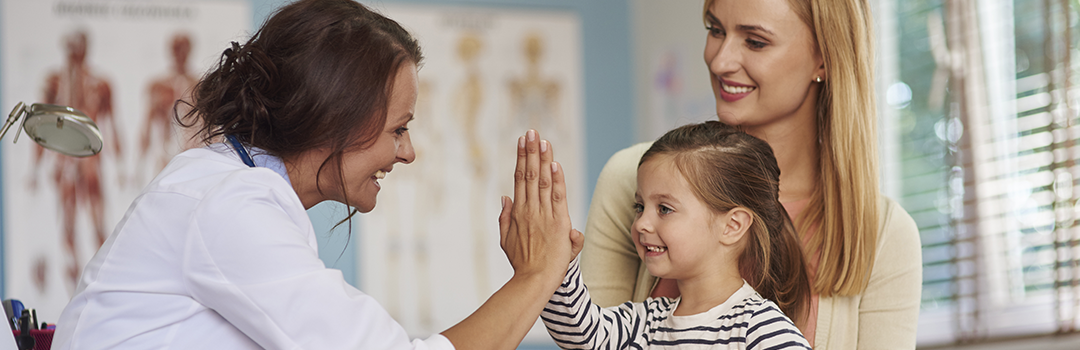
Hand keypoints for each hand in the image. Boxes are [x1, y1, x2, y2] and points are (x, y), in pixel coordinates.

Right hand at [498, 130, 576, 280]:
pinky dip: (556, 180)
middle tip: (531, 131)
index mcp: (518, 212)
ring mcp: (543, 215)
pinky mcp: (558, 223)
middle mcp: (529, 210)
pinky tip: (554, 164)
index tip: (523, 142)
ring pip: (541, 182)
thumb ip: (505, 218)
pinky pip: (556, 197)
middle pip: (529, 174)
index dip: (522, 158)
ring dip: (542, 159)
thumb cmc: (522, 263)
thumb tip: (504, 196)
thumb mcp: (506, 240)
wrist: (534, 281)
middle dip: (530, 151)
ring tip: (542, 140)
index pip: (520, 179)